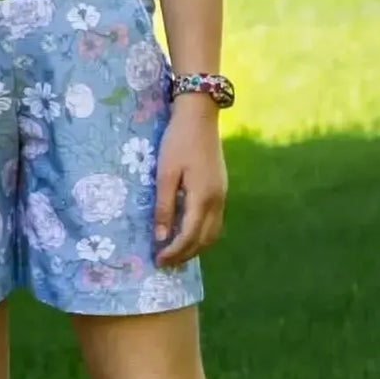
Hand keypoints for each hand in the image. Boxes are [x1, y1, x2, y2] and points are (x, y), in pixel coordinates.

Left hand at [153, 97, 227, 266]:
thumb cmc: (178, 141)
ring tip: (176, 253)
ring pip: (213, 232)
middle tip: (165, 263)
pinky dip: (202, 233)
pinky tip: (188, 232)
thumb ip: (164, 206)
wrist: (199, 115)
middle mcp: (217, 200)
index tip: (158, 260)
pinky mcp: (221, 188)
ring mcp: (222, 194)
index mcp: (203, 197)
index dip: (174, 252)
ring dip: (196, 246)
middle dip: (185, 254)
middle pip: (204, 239)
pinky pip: (214, 220)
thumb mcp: (165, 172)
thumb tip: (161, 237)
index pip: (189, 236)